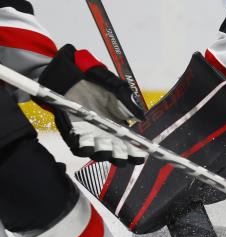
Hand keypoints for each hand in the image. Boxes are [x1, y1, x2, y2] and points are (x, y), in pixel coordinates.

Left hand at [38, 45, 147, 165]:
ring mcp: (90, 136)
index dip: (136, 153)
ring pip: (98, 154)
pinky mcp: (73, 134)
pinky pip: (77, 148)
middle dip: (120, 157)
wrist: (77, 79)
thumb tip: (141, 118)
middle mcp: (106, 136)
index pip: (130, 146)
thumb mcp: (120, 93)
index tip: (141, 155)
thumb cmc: (99, 85)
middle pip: (116, 155)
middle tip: (123, 153)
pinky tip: (89, 144)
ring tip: (106, 147)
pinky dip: (83, 148)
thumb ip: (130, 106)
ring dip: (103, 153)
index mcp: (120, 128)